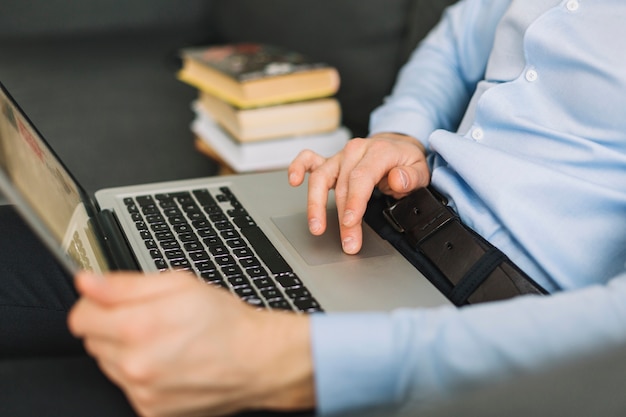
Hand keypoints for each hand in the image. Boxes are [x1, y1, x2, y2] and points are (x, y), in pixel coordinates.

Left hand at [68, 271, 314, 416]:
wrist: (257, 361)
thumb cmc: (225, 322)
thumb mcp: (179, 285)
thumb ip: (124, 285)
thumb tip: (87, 283)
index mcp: (137, 327)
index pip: (80, 318)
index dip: (96, 304)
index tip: (110, 302)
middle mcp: (135, 365)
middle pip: (93, 341)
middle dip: (115, 326)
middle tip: (151, 318)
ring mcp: (142, 392)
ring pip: (110, 365)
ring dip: (127, 351)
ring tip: (165, 341)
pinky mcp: (151, 410)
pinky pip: (129, 387)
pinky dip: (142, 374)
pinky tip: (169, 363)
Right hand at [288, 132, 429, 253]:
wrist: (398, 146)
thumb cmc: (406, 161)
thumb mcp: (420, 168)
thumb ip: (411, 176)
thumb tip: (396, 179)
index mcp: (378, 151)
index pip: (361, 178)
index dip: (354, 202)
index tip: (350, 222)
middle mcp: (355, 151)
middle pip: (342, 185)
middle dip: (342, 217)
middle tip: (348, 242)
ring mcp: (340, 156)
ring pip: (320, 177)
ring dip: (315, 203)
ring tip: (316, 227)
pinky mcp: (330, 161)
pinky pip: (309, 160)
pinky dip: (298, 168)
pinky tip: (293, 181)